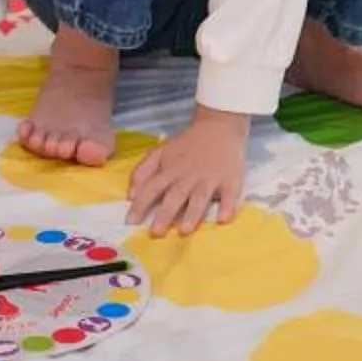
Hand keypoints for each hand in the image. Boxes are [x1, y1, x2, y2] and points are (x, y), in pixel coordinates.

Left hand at [127, 110, 246, 235]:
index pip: (152, 187)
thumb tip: (131, 195)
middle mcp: (189, 175)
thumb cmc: (187, 145)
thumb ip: (143, 171)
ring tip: (184, 230)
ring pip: (199, 197)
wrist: (219, 127)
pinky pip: (230, 195)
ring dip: (192, 214)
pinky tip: (223, 219)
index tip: (130, 221)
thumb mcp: (161, 151)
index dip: (141, 204)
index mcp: (171, 169)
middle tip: (155, 233)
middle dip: (164, 214)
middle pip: (175, 195)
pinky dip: (227, 207)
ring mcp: (210, 178)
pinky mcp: (230, 180)